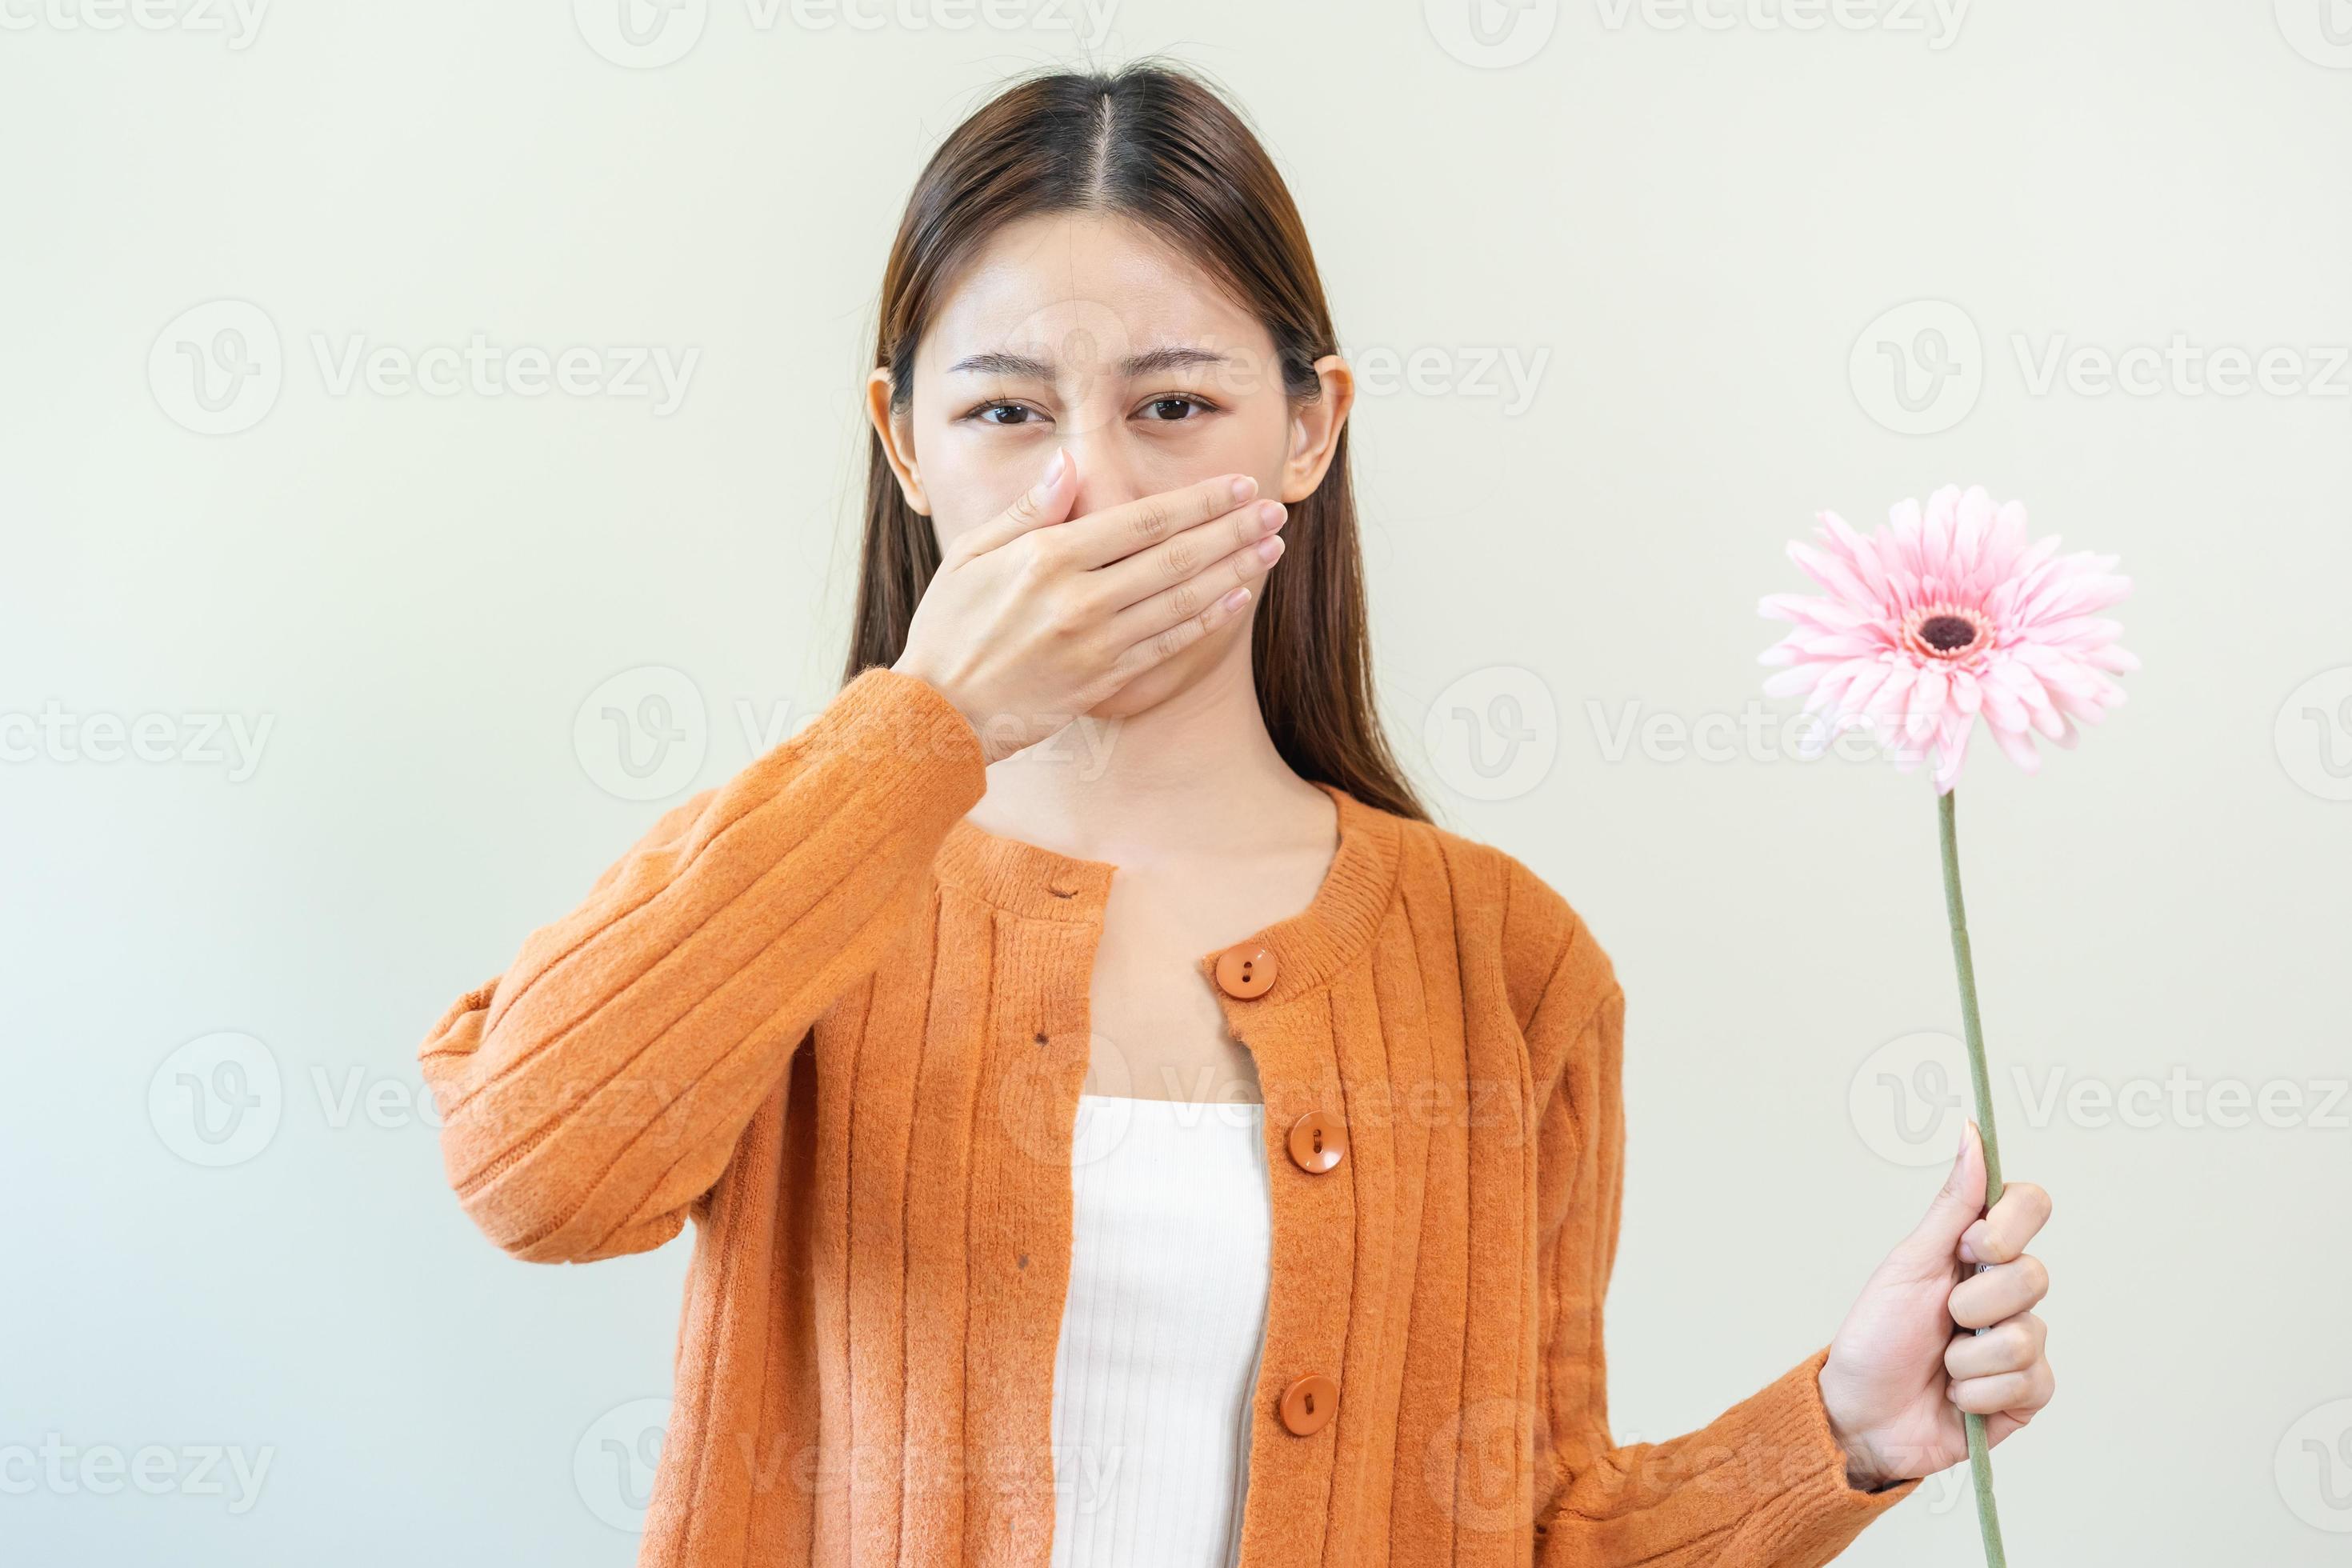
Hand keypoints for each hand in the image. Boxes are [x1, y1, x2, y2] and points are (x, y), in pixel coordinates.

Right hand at [892, 448, 1286, 763]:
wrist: (938, 712)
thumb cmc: (949, 627)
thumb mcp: (971, 553)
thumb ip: (1028, 508)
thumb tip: (1072, 464)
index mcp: (1047, 557)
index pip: (1144, 520)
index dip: (1200, 501)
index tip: (1240, 485)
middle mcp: (1079, 599)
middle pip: (1176, 557)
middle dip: (1233, 530)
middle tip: (1274, 511)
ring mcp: (1096, 644)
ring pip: (1182, 601)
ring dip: (1234, 572)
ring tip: (1270, 550)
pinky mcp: (1103, 682)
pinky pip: (1167, 646)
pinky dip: (1206, 622)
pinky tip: (1235, 600)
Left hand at [1816, 1121, 2055, 1489]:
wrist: (1861, 1415)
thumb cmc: (1877, 1336)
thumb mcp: (1908, 1264)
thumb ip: (1951, 1205)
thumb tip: (1973, 1132)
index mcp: (1978, 1252)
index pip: (2031, 1206)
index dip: (2013, 1224)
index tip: (1972, 1244)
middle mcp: (2008, 1292)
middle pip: (2034, 1275)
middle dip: (1974, 1302)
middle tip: (1942, 1318)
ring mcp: (2021, 1343)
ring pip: (2026, 1335)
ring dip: (1968, 1356)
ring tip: (1942, 1365)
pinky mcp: (2027, 1394)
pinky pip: (2028, 1382)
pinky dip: (1979, 1393)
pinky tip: (1956, 1398)